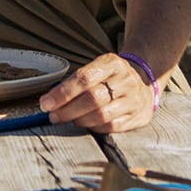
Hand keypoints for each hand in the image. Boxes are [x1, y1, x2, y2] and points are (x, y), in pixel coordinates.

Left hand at [41, 53, 157, 132]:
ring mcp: (134, 99)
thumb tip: (49, 101)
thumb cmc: (111, 77)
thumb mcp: (98, 69)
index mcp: (112, 63)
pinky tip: (87, 124)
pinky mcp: (138, 116)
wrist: (144, 81)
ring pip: (102, 115)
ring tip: (69, 119)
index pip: (84, 78)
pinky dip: (94, 127)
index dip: (62, 93)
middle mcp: (125, 79)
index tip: (46, 103)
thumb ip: (76, 82)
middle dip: (68, 110)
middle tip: (53, 116)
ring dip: (79, 120)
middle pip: (92, 98)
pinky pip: (112, 127)